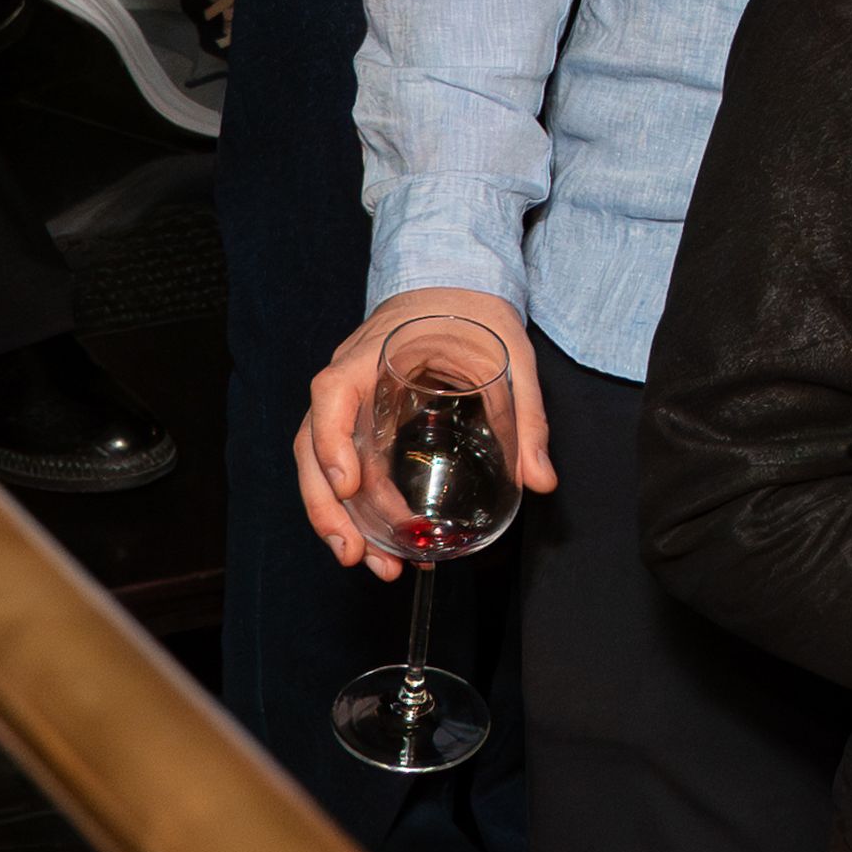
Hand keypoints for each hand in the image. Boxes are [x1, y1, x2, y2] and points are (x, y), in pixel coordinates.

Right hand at [297, 293, 547, 572]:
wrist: (452, 286)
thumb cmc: (473, 313)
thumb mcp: (510, 357)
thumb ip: (527, 416)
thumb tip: (540, 479)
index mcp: (373, 353)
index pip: (333, 393)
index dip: (332, 440)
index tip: (349, 484)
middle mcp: (348, 381)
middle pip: (311, 445)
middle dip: (327, 506)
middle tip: (355, 554)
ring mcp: (349, 405)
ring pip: (319, 466)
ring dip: (338, 520)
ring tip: (375, 565)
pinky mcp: (362, 424)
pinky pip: (344, 469)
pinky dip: (357, 510)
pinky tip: (385, 543)